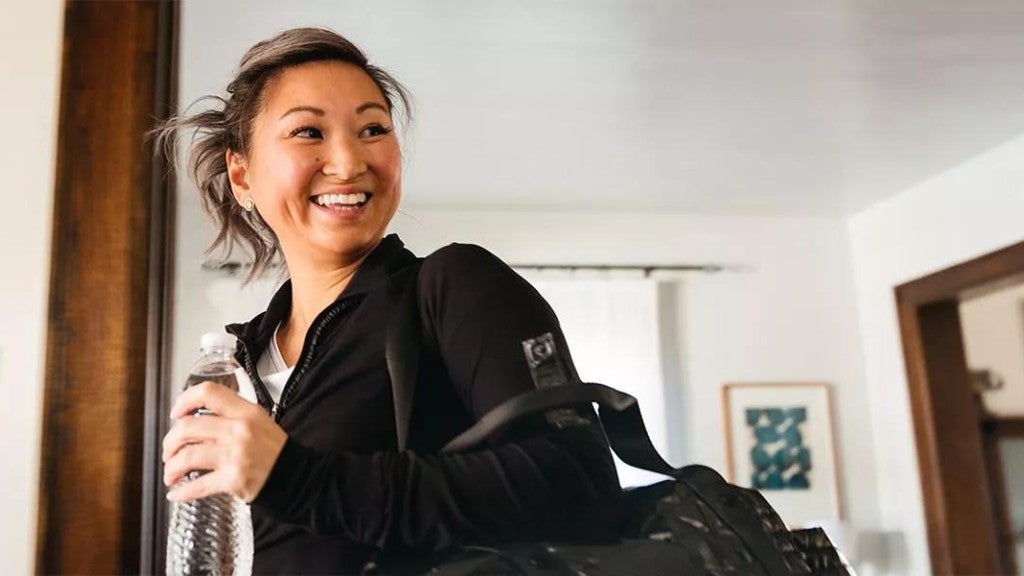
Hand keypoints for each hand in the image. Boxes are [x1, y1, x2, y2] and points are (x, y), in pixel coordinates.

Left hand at [162, 381, 286, 502]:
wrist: (297, 477)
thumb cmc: (276, 451)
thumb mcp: (259, 421)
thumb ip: (232, 416)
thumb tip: (195, 420)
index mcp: (246, 412)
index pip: (208, 393)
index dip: (185, 400)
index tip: (176, 413)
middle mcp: (239, 430)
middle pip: (188, 427)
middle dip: (170, 442)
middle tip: (169, 451)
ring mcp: (235, 455)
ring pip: (187, 456)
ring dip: (172, 467)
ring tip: (171, 474)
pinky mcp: (233, 479)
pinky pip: (197, 485)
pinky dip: (182, 492)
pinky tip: (176, 493)